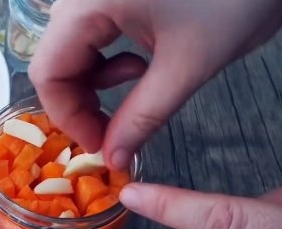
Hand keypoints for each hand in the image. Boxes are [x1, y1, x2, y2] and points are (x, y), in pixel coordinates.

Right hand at [29, 0, 281, 169]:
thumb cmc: (234, 4)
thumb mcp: (185, 67)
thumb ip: (142, 117)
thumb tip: (112, 160)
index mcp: (89, 3)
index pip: (48, 71)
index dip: (68, 117)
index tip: (101, 146)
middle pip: (55, 60)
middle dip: (80, 102)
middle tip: (114, 131)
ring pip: (71, 49)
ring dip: (95, 81)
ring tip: (138, 84)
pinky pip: (91, 34)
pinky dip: (107, 59)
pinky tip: (139, 63)